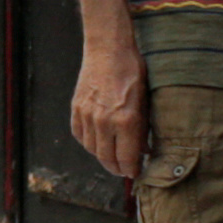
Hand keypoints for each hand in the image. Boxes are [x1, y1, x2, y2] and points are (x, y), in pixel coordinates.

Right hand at [70, 24, 147, 180]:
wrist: (108, 49)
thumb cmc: (132, 72)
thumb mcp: (145, 102)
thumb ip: (143, 129)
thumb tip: (143, 150)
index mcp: (126, 121)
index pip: (127, 159)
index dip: (132, 170)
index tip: (135, 173)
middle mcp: (104, 121)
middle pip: (107, 159)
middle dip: (117, 169)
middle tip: (124, 170)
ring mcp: (87, 115)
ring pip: (92, 149)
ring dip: (102, 156)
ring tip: (112, 157)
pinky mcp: (76, 108)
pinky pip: (80, 135)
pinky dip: (88, 142)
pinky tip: (97, 141)